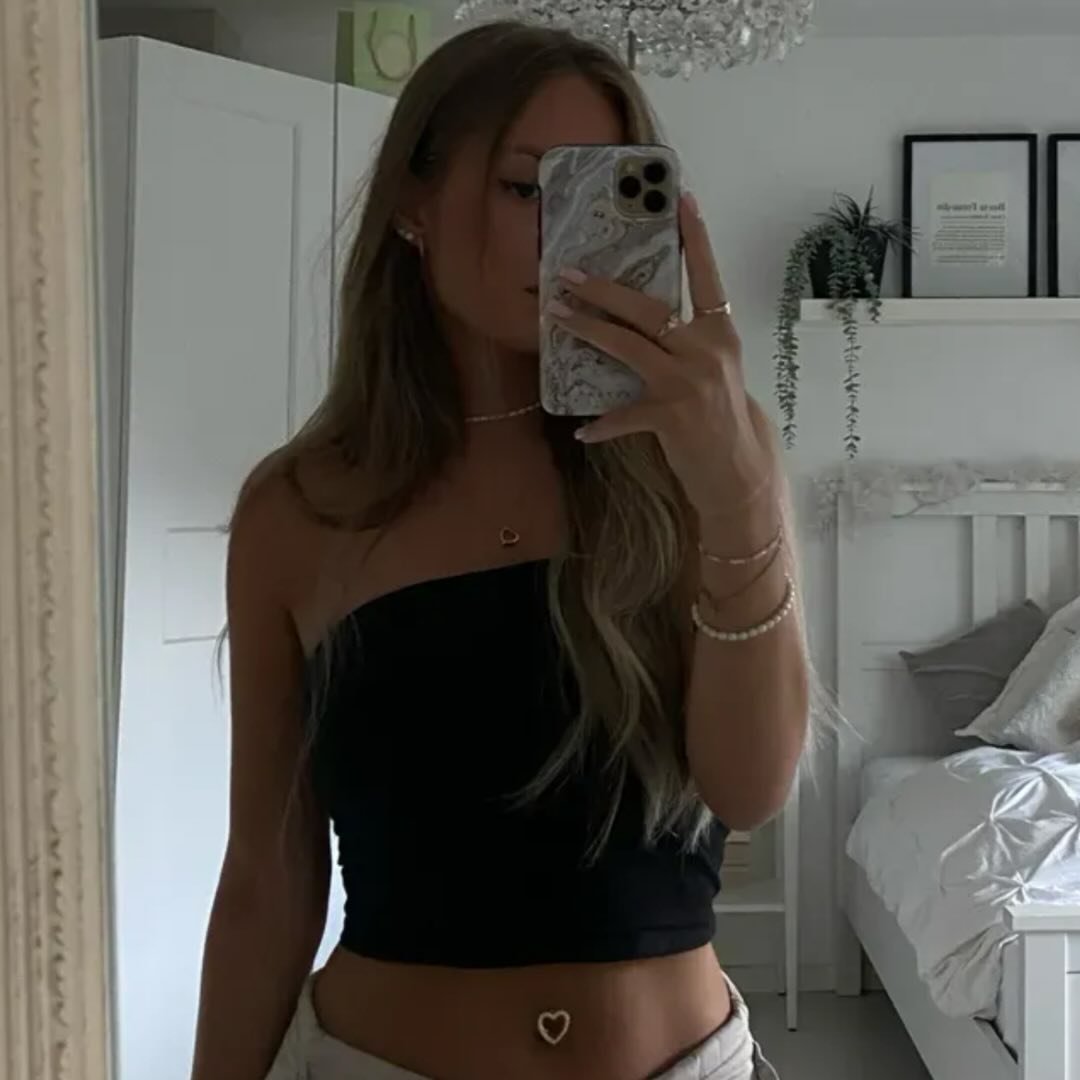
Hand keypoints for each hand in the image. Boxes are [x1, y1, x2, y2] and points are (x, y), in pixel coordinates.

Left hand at [544, 193, 774, 517]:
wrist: (739, 471)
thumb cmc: (724, 418)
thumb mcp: (716, 370)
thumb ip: (688, 343)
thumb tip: (645, 319)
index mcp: (721, 334)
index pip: (709, 277)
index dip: (697, 239)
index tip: (682, 199)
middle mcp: (706, 351)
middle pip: (648, 308)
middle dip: (604, 290)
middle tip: (568, 274)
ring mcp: (688, 383)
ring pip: (627, 346)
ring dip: (588, 329)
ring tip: (557, 317)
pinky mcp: (670, 416)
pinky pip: (623, 415)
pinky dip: (602, 425)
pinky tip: (583, 431)